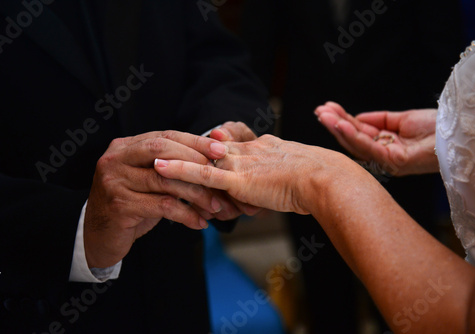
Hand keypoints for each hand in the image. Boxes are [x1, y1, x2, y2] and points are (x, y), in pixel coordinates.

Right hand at [84, 130, 225, 267]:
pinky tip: (199, 223)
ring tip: (215, 206)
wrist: (97, 237)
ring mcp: (114, 181)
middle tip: (219, 176)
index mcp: (124, 147)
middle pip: (162, 150)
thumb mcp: (146, 181)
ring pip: (165, 181)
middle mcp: (115, 159)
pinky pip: (162, 206)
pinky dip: (185, 214)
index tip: (221, 149)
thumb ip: (167, 166)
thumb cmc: (130, 206)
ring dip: (196, 194)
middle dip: (195, 161)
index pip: (164, 136)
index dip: (194, 141)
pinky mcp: (119, 205)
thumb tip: (210, 158)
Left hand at [154, 134, 363, 214]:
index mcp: (263, 147)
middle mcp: (248, 150)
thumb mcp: (296, 175)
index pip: (230, 144)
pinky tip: (159, 168)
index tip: (194, 144)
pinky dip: (180, 170)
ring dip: (174, 158)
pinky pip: (203, 174)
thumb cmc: (318, 181)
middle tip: (157, 150)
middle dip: (185, 151)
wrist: (326, 181)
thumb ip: (279, 177)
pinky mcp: (238, 179)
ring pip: (200, 158)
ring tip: (148, 156)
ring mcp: (241, 163)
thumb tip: (268, 190)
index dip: (210, 145)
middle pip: (209, 148)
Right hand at [315, 102, 438, 175]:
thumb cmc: (436, 128)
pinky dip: (353, 135)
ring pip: (357, 144)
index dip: (343, 122)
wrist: (456, 132)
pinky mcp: (393, 161)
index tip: (328, 109)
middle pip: (354, 140)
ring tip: (324, 115)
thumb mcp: (400, 120)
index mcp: (386, 146)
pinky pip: (368, 147)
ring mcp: (388, 160)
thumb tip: (357, 118)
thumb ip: (378, 120)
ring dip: (339, 129)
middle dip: (335, 125)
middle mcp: (384, 156)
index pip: (359, 134)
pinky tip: (341, 125)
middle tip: (320, 111)